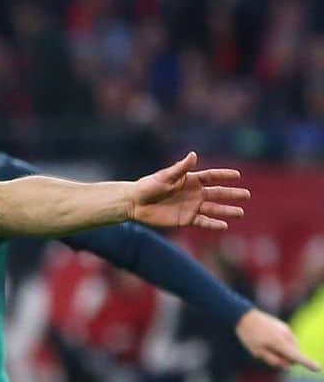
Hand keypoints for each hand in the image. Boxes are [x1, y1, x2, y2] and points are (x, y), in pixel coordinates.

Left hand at [130, 152, 249, 230]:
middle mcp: (194, 193)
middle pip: (217, 193)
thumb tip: (193, 155)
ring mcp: (190, 207)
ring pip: (213, 209)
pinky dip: (213, 223)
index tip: (238, 176)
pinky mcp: (185, 219)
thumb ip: (181, 168)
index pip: (212, 176)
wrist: (136, 203)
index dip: (224, 175)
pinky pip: (202, 221)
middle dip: (232, 194)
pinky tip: (224, 225)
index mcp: (190, 179)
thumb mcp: (165, 176)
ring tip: (241, 212)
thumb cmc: (149, 186)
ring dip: (226, 211)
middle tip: (247, 195)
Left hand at [235, 308, 320, 371]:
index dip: (307, 363)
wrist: (246, 316)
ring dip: (283, 351)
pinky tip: (268, 339)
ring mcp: (287, 330)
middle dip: (284, 359)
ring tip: (265, 344)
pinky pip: (288, 341)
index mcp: (279, 343)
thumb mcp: (257, 352)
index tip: (318, 369)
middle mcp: (287, 336)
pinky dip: (282, 345)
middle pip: (293, 355)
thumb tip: (288, 365)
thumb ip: (273, 360)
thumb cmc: (249, 336)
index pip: (296, 356)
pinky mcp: (285, 327)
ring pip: (291, 348)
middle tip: (266, 354)